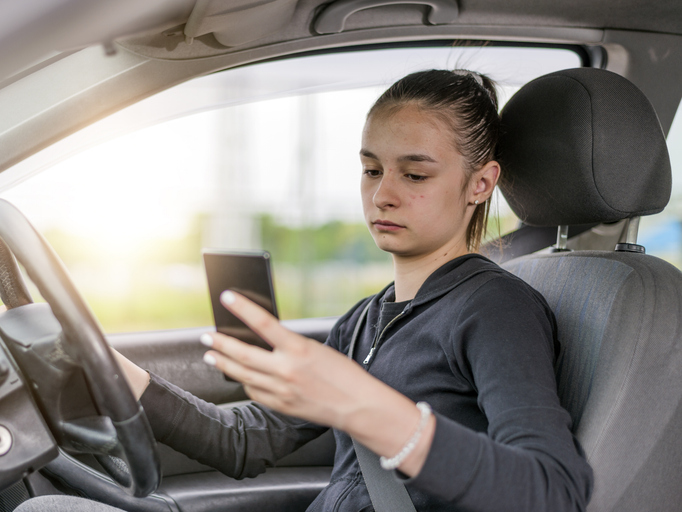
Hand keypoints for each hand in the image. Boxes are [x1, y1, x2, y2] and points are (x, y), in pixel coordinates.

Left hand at [201, 290, 379, 429]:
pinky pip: (255, 392)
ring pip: (243, 375)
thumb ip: (290, 345)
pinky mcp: (282, 406)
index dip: (243, 308)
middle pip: (244, 355)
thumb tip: (263, 338)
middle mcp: (287, 370)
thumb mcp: (317, 349)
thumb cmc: (342, 373)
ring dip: (224, 363)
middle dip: (221, 343)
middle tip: (206, 335)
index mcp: (299, 350)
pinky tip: (239, 376)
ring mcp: (282, 391)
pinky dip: (244, 382)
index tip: (226, 297)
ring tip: (211, 354)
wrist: (358, 405)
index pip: (264, 323)